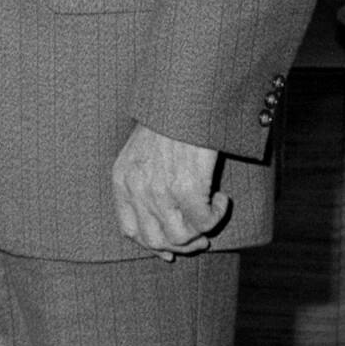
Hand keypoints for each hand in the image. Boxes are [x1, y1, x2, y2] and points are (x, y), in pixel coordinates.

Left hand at [110, 123, 229, 254]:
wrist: (185, 96)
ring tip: (212, 213)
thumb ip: (144, 184)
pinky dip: (218, 215)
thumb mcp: (141, 152)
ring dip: (202, 232)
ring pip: (182, 237)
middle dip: (182, 245)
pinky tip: (222, 198)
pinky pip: (205, 222)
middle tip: (201, 237)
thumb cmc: (169, 122)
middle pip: (156, 241)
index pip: (130, 231)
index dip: (153, 245)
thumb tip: (164, 229)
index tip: (171, 249)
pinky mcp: (188, 186)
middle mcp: (137, 187)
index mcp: (122, 178)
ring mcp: (160, 189)